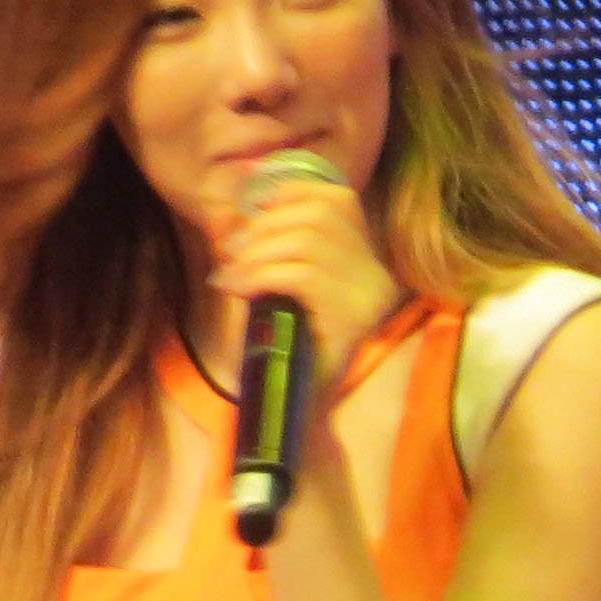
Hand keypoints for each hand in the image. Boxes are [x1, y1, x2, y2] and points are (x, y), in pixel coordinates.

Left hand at [215, 164, 400, 375]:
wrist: (293, 408)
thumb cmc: (278, 345)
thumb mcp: (265, 281)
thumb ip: (250, 242)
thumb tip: (224, 209)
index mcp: (365, 257)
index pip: (337, 198)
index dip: (290, 192)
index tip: (252, 205)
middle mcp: (376, 273)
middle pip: (320, 215)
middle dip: (263, 227)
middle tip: (230, 253)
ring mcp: (369, 296)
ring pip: (309, 242)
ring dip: (258, 253)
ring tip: (233, 274)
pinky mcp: (354, 318)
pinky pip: (304, 276)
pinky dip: (263, 274)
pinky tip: (241, 288)